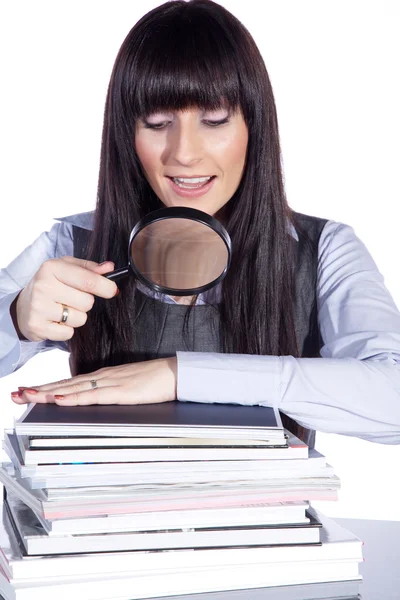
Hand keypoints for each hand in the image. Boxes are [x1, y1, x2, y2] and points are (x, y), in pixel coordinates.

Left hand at [11, 357, 176, 405]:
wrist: (175, 374)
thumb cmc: (156, 381)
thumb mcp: (129, 386)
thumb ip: (112, 392)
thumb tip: (97, 401)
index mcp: (103, 377)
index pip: (69, 382)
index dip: (47, 387)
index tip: (28, 390)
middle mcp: (101, 377)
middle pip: (64, 384)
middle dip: (39, 389)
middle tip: (16, 393)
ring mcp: (110, 383)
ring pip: (72, 389)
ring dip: (48, 393)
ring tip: (28, 395)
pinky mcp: (120, 392)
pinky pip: (92, 396)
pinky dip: (73, 398)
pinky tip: (59, 399)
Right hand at [14, 257, 117, 341]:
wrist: (22, 307)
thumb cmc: (50, 284)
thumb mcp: (67, 269)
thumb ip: (89, 268)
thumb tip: (110, 268)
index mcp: (51, 268)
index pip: (88, 280)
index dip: (105, 287)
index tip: (113, 290)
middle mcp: (43, 286)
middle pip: (87, 302)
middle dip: (86, 302)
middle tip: (71, 299)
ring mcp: (38, 307)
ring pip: (80, 319)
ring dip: (77, 316)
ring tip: (62, 309)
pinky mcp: (37, 327)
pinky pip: (69, 333)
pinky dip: (66, 330)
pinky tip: (55, 321)